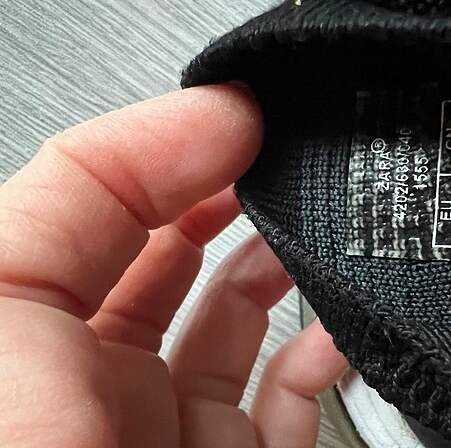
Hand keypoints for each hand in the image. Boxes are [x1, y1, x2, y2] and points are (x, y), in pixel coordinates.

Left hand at [0, 85, 348, 447]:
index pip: (96, 209)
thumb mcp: (0, 304)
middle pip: (167, 257)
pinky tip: (334, 327)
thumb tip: (209, 117)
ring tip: (310, 223)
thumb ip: (82, 189)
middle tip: (277, 157)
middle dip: (227, 192)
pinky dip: (320, 356)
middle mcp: (94, 379)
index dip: (168, 147)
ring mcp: (167, 427)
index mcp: (32, 332)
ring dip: (278, 262)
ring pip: (231, 323)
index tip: (241, 119)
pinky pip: (287, 405)